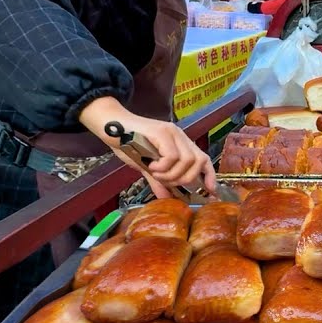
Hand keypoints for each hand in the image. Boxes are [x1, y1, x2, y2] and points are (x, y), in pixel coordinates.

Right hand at [80, 97, 216, 197]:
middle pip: (199, 161)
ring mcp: (172, 133)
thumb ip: (158, 180)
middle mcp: (180, 136)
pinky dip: (162, 167)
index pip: (203, 158)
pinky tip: (150, 166)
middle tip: (165, 181)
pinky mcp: (162, 132)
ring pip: (187, 160)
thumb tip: (165, 197)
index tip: (210, 190)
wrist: (111, 126)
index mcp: (180, 143)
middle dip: (185, 178)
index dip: (210, 175)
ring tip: (155, 173)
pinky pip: (172, 156)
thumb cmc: (128, 143)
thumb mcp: (146, 166)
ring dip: (171, 174)